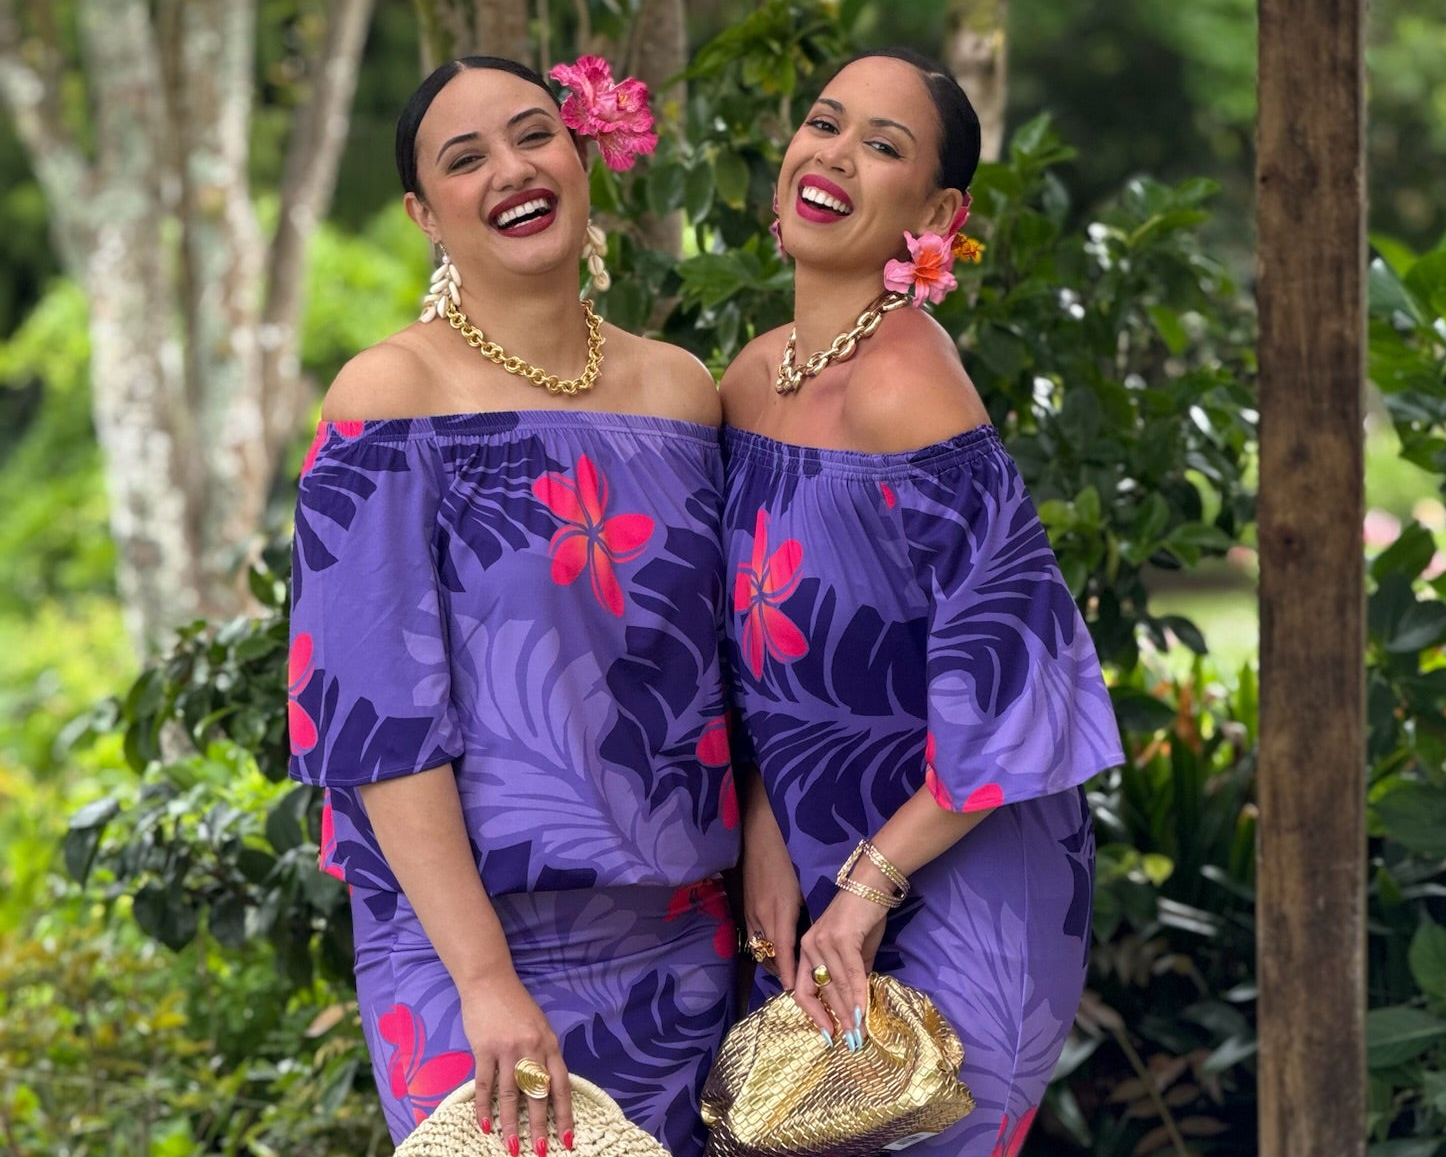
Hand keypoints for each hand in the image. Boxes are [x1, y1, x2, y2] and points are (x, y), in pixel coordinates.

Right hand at [460, 974, 572, 1154]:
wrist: (489, 981)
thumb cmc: (516, 1006)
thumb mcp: (539, 1027)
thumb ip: (544, 1054)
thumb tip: (547, 1088)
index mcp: (549, 1043)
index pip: (561, 1084)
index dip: (565, 1113)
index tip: (567, 1138)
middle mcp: (532, 1048)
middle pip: (537, 1093)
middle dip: (540, 1125)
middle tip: (542, 1151)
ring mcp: (507, 1049)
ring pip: (511, 1094)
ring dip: (511, 1124)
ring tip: (513, 1148)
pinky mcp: (484, 1049)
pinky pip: (486, 1084)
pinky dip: (484, 1107)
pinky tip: (484, 1126)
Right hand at [740, 781, 803, 990]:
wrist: (761, 833)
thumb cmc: (789, 858)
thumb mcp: (804, 887)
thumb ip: (810, 913)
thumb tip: (826, 938)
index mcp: (780, 912)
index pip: (784, 953)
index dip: (791, 975)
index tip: (799, 993)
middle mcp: (762, 916)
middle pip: (770, 956)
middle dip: (783, 975)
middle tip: (802, 989)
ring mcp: (751, 912)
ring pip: (761, 948)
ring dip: (774, 963)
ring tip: (792, 975)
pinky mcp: (746, 906)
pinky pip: (755, 937)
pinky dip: (766, 948)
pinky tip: (777, 951)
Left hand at [793, 889, 886, 1049]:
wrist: (870, 886)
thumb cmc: (862, 916)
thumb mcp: (853, 949)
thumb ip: (850, 974)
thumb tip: (857, 1002)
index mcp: (806, 949)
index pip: (801, 989)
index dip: (813, 1013)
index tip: (828, 1032)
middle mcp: (809, 946)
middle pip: (820, 991)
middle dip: (837, 1018)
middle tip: (851, 1039)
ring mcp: (823, 942)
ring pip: (836, 986)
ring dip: (849, 1011)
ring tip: (859, 1031)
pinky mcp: (842, 939)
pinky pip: (851, 974)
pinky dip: (859, 995)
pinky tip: (865, 1011)